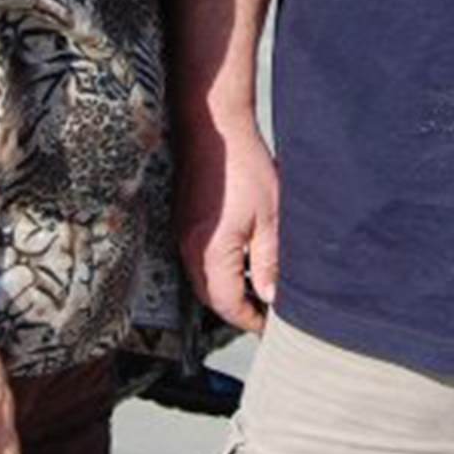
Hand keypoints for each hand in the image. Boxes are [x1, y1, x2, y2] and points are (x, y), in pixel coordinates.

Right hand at [176, 113, 278, 335]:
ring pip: (204, 279)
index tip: (270, 325)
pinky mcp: (184, 223)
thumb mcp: (270, 218)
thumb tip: (271, 297)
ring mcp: (183, 235)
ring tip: (259, 282)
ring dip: (228, 288)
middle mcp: (190, 249)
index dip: (250, 320)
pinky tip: (243, 256)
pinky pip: (199, 260)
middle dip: (238, 308)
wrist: (214, 128)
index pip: (227, 305)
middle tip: (267, 310)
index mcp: (211, 252)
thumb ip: (269, 262)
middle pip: (211, 297)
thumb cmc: (244, 166)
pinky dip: (219, 268)